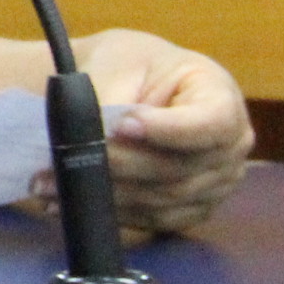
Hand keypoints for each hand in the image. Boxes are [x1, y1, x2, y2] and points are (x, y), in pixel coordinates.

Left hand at [41, 29, 253, 239]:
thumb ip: (111, 99)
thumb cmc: (130, 66)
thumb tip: (94, 139)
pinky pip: (153, 220)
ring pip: (163, 200)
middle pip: (179, 169)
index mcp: (221, 96)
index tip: (123, 125)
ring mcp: (216, 183)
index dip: (168, 130)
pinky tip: (71, 201)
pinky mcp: (191, 209)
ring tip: (52, 181)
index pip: (211, 122)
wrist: (128, 86)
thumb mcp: (119, 63)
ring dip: (107, 193)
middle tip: (70, 156)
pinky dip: (111, 212)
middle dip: (120, 164)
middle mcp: (231, 146)